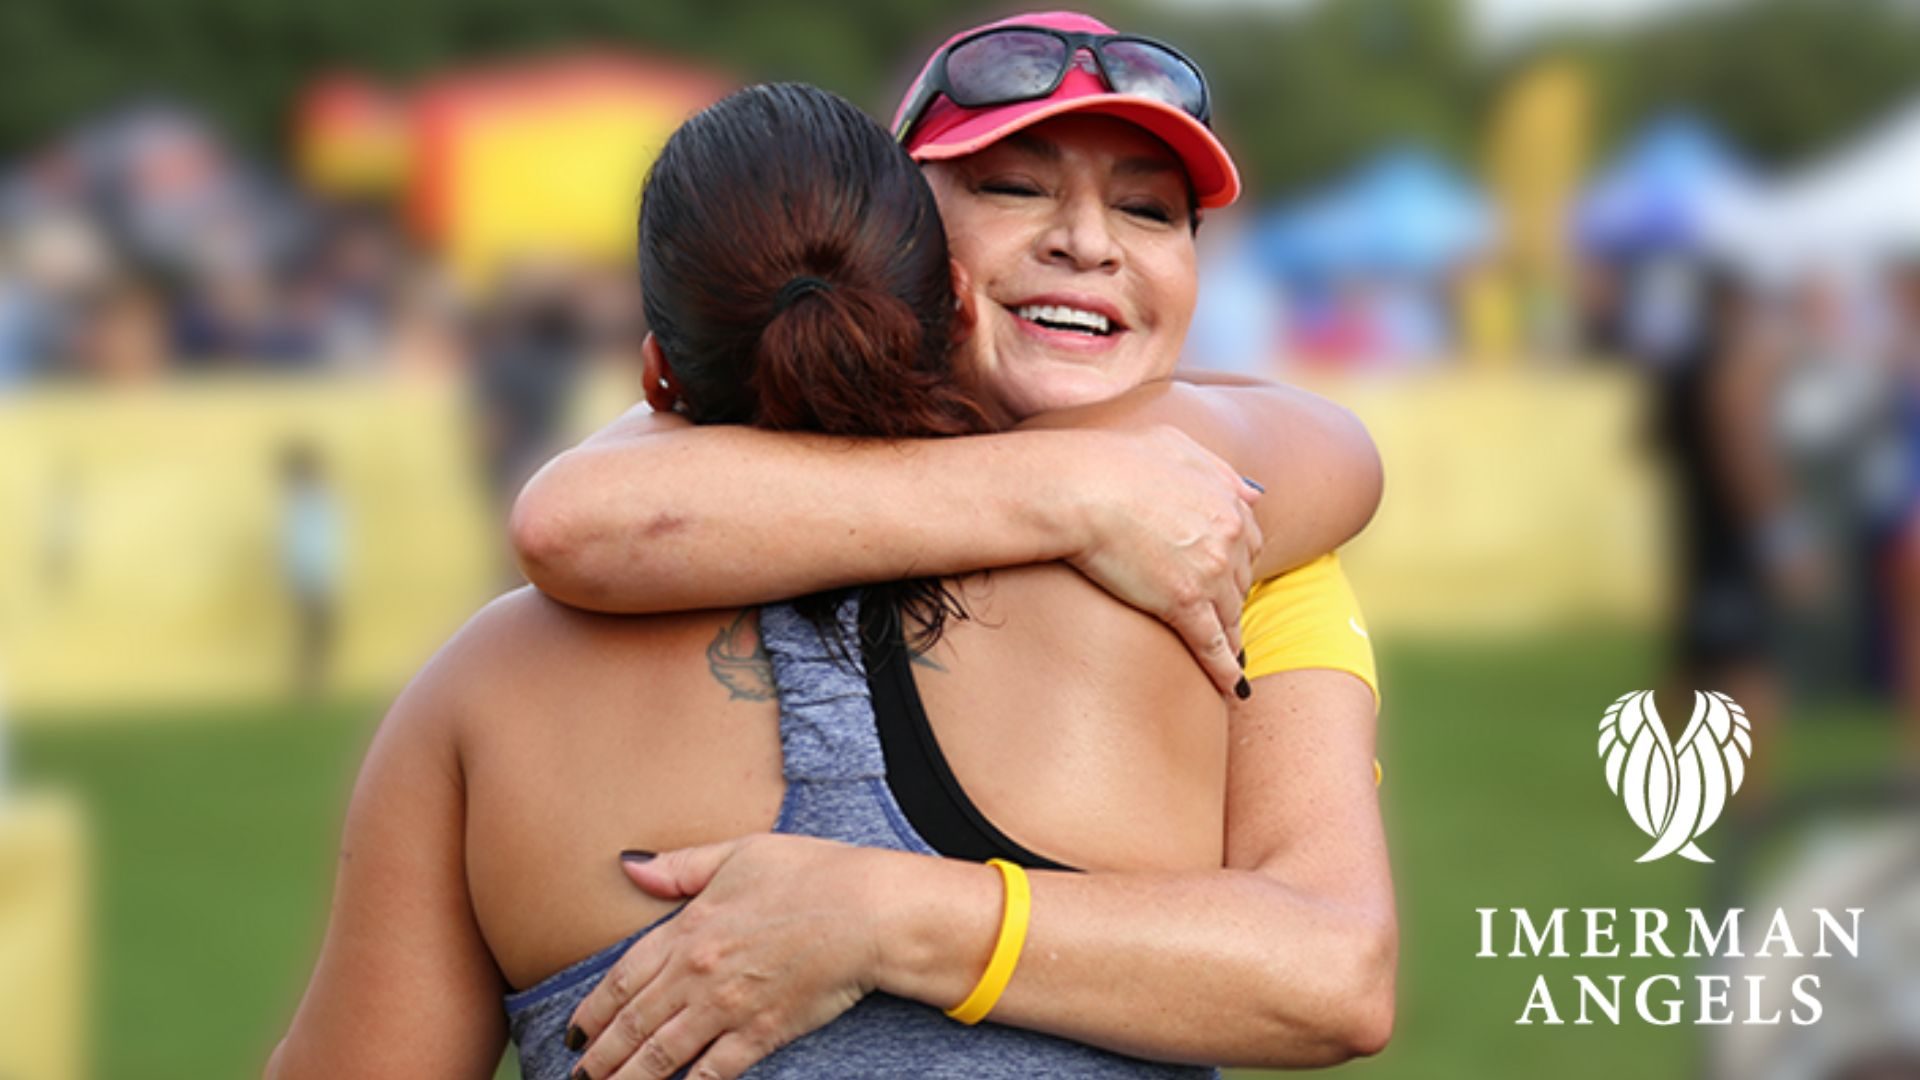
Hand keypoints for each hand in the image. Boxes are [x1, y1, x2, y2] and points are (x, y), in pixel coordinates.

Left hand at [565, 834, 884, 1079]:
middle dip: (601, 1057)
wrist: (868, 911)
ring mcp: (728, 1007)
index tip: (576, 1032)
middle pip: (634, 1024)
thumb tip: (629, 866)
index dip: (594, 1010)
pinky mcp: (762, 1033)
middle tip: (579, 1077)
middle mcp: (698, 973)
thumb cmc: (811, 873)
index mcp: (689, 928)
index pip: (624, 978)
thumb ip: (680, 866)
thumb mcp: (739, 853)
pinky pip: (712, 1071)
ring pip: (662, 1054)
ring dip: (628, 1079)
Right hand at [1065, 426, 1263, 695]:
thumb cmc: (1115, 460)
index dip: (1238, 561)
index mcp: (1227, 501)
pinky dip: (1225, 668)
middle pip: (1242, 580)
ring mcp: (1210, 573)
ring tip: (1229, 658)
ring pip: (1230, 615)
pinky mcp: (1184, 603)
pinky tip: (1231, 687)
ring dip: (1231, 636)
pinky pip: (1213, 644)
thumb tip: (1252, 491)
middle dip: (1232, 598)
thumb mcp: (1174, 445)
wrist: (1081, 487)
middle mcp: (1229, 538)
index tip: (1229, 577)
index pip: (1250, 541)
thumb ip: (1216, 467)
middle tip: (1222, 617)